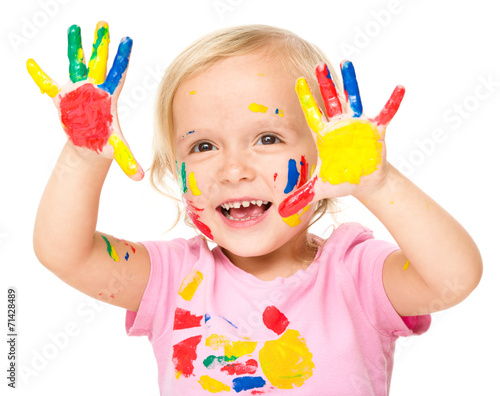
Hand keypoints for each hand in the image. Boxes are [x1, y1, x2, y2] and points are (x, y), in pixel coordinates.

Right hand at [26, 21, 143, 180]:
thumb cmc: (104, 143)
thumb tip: (140, 178)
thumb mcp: (116, 149)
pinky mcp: (62, 98)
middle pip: (98, 63)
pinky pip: (48, 85)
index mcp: (109, 98)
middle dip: (100, 44)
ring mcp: (77, 91)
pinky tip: (31, 63)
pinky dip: (40, 76)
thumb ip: (127, 160)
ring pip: (76, 65)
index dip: (121, 59)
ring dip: (75, 48)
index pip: (118, 75)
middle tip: (104, 24)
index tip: (127, 40)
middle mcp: (94, 89)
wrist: (89, 144)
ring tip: (75, 28)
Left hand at [278, 61, 403, 217]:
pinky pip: (386, 113)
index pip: (312, 114)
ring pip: (354, 99)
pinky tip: (400, 87)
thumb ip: (300, 197)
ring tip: (347, 63)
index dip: (306, 99)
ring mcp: (357, 125)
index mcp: (325, 136)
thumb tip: (281, 213)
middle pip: (330, 101)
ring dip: (351, 83)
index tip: (298, 81)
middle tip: (318, 66)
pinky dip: (392, 102)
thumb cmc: (340, 180)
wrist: (363, 182)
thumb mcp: (319, 189)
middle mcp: (339, 126)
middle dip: (325, 84)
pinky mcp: (375, 130)